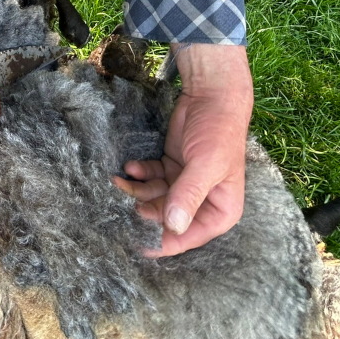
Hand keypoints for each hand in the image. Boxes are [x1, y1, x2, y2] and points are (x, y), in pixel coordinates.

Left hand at [113, 43, 251, 255]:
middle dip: (142, 211)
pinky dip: (139, 175)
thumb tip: (173, 226)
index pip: (187, 236)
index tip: (134, 243)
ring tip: (119, 181)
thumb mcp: (205, 164)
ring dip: (135, 192)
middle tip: (119, 203)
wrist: (212, 95)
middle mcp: (202, 203)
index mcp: (220, 211)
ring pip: (154, 199)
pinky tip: (130, 166)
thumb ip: (189, 194)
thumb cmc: (218, 132)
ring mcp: (185, 185)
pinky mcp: (171, 168)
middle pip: (166, 219)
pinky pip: (150, 179)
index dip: (161, 241)